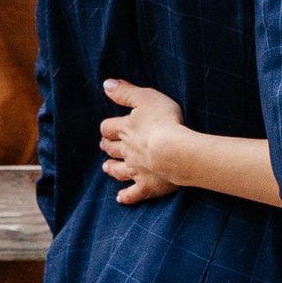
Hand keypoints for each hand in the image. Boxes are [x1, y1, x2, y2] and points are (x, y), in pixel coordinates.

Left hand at [100, 76, 187, 205]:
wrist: (176, 152)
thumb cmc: (164, 121)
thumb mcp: (146, 98)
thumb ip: (126, 92)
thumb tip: (106, 84)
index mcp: (125, 129)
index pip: (109, 128)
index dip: (107, 128)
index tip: (107, 128)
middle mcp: (127, 151)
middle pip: (112, 149)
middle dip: (108, 147)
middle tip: (105, 146)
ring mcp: (136, 170)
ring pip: (119, 170)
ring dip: (112, 169)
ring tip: (106, 168)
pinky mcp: (148, 186)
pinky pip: (134, 193)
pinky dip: (126, 196)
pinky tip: (120, 198)